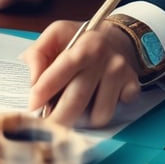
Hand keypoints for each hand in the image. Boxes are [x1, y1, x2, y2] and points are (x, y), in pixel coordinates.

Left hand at [24, 20, 141, 127]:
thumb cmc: (81, 40)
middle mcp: (106, 59)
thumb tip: (32, 80)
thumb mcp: (56, 35)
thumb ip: (37, 54)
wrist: (118, 38)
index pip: (63, 70)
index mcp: (85, 45)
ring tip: (70, 112)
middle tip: (44, 127)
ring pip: (98, 114)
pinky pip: (113, 113)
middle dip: (57, 119)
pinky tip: (92, 104)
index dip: (44, 90)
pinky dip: (99, 114)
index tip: (32, 106)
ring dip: (80, 120)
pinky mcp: (132, 86)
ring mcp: (121, 74)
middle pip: (78, 99)